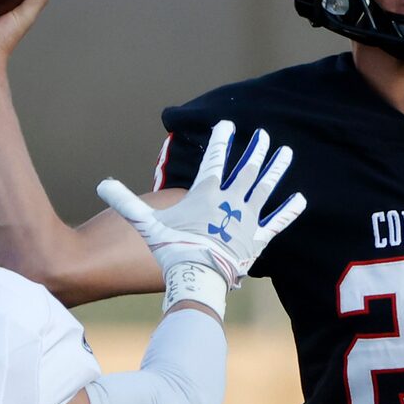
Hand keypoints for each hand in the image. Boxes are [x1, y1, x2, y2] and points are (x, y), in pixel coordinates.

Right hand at [95, 119, 307, 288]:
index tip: (227, 124)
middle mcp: (231, 202)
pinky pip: (276, 223)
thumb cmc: (172, 251)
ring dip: (276, 169)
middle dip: (254, 150)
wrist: (196, 279)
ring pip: (265, 189)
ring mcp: (246, 220)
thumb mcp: (147, 224)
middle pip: (246, 170)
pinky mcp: (258, 240)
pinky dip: (289, 211)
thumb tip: (101, 184)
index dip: (220, 140)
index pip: (215, 160)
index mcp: (207, 194)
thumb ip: (127, 203)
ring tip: (286, 152)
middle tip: (263, 134)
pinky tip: (301, 198)